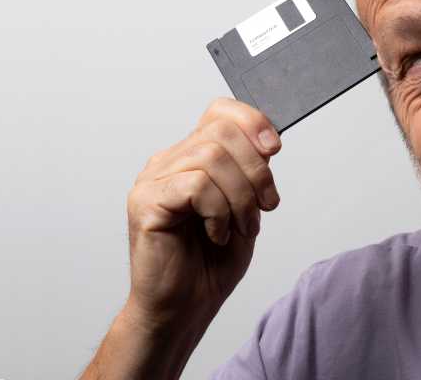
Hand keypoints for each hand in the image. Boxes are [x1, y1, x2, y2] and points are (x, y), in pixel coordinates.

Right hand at [123, 97, 281, 330]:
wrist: (184, 308)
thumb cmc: (210, 262)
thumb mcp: (244, 206)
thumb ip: (249, 170)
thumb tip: (266, 141)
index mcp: (190, 157)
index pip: (220, 112)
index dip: (252, 121)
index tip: (275, 148)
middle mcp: (168, 162)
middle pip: (221, 131)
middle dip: (256, 169)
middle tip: (265, 207)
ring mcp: (152, 181)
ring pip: (211, 156)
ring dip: (240, 196)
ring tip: (241, 227)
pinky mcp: (146, 203)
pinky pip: (196, 184)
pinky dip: (218, 211)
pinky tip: (216, 234)